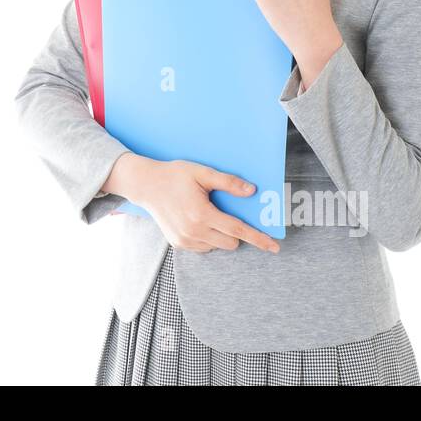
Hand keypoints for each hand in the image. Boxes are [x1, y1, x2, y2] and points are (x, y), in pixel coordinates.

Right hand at [132, 158, 280, 253]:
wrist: (146, 185)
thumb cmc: (174, 175)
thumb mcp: (202, 173)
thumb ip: (228, 182)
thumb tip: (252, 191)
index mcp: (202, 214)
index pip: (238, 230)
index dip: (258, 238)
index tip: (274, 246)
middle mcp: (193, 231)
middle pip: (231, 242)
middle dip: (236, 232)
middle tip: (226, 212)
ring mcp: (185, 240)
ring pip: (218, 246)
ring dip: (221, 235)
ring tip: (206, 213)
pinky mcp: (179, 244)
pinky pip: (204, 247)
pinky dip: (208, 238)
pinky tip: (197, 220)